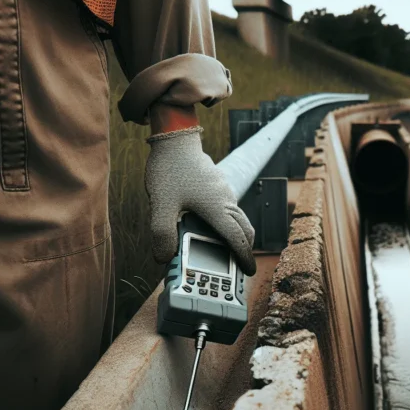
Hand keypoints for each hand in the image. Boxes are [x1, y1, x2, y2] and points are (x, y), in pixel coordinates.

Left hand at [144, 127, 256, 275]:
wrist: (175, 139)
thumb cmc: (170, 169)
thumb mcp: (160, 204)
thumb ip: (161, 232)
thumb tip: (163, 258)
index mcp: (217, 209)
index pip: (237, 239)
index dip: (244, 258)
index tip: (249, 271)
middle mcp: (226, 201)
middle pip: (245, 230)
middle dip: (244, 250)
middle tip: (238, 266)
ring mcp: (224, 192)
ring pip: (239, 219)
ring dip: (237, 236)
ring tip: (224, 251)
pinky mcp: (218, 187)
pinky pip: (230, 210)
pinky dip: (228, 223)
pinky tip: (210, 227)